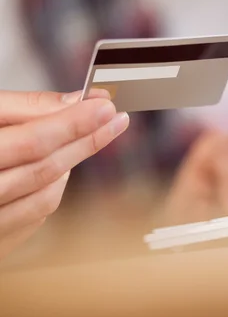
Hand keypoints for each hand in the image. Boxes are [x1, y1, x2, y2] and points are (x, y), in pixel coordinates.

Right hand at [0, 90, 128, 260]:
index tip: (105, 106)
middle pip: (45, 168)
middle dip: (87, 139)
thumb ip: (24, 108)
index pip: (33, 141)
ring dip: (73, 162)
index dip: (74, 123)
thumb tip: (74, 101)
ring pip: (46, 193)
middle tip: (115, 118)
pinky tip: (61, 166)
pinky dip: (55, 187)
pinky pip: (37, 214)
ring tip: (88, 135)